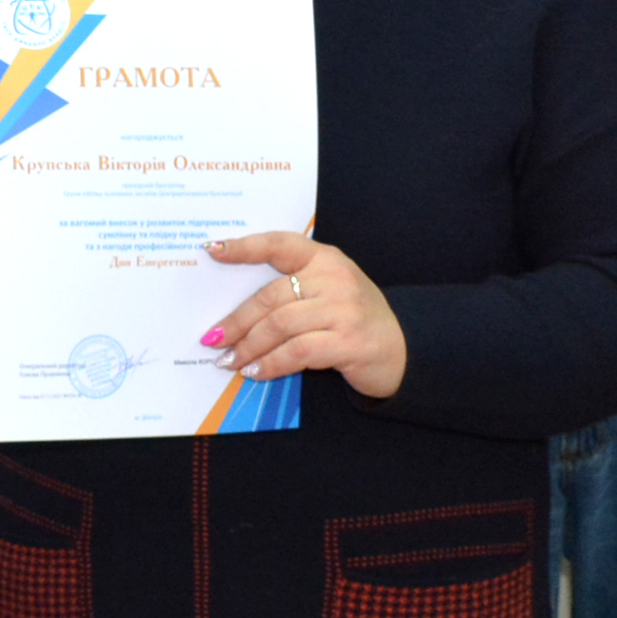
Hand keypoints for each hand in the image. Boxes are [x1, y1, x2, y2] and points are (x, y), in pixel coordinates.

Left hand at [199, 230, 407, 399]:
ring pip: (280, 325)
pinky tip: (256, 372)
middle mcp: (334, 278)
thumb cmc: (356, 320)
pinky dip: (271, 363)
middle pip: (271, 296)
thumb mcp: (330, 293)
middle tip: (212, 338)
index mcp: (325, 259)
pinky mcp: (348, 341)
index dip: (244, 247)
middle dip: (237, 321)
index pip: (279, 244)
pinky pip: (297, 351)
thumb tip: (238, 315)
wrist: (403, 350)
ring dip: (249, 347)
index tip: (212, 250)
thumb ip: (294, 292)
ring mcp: (343, 309)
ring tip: (229, 361)